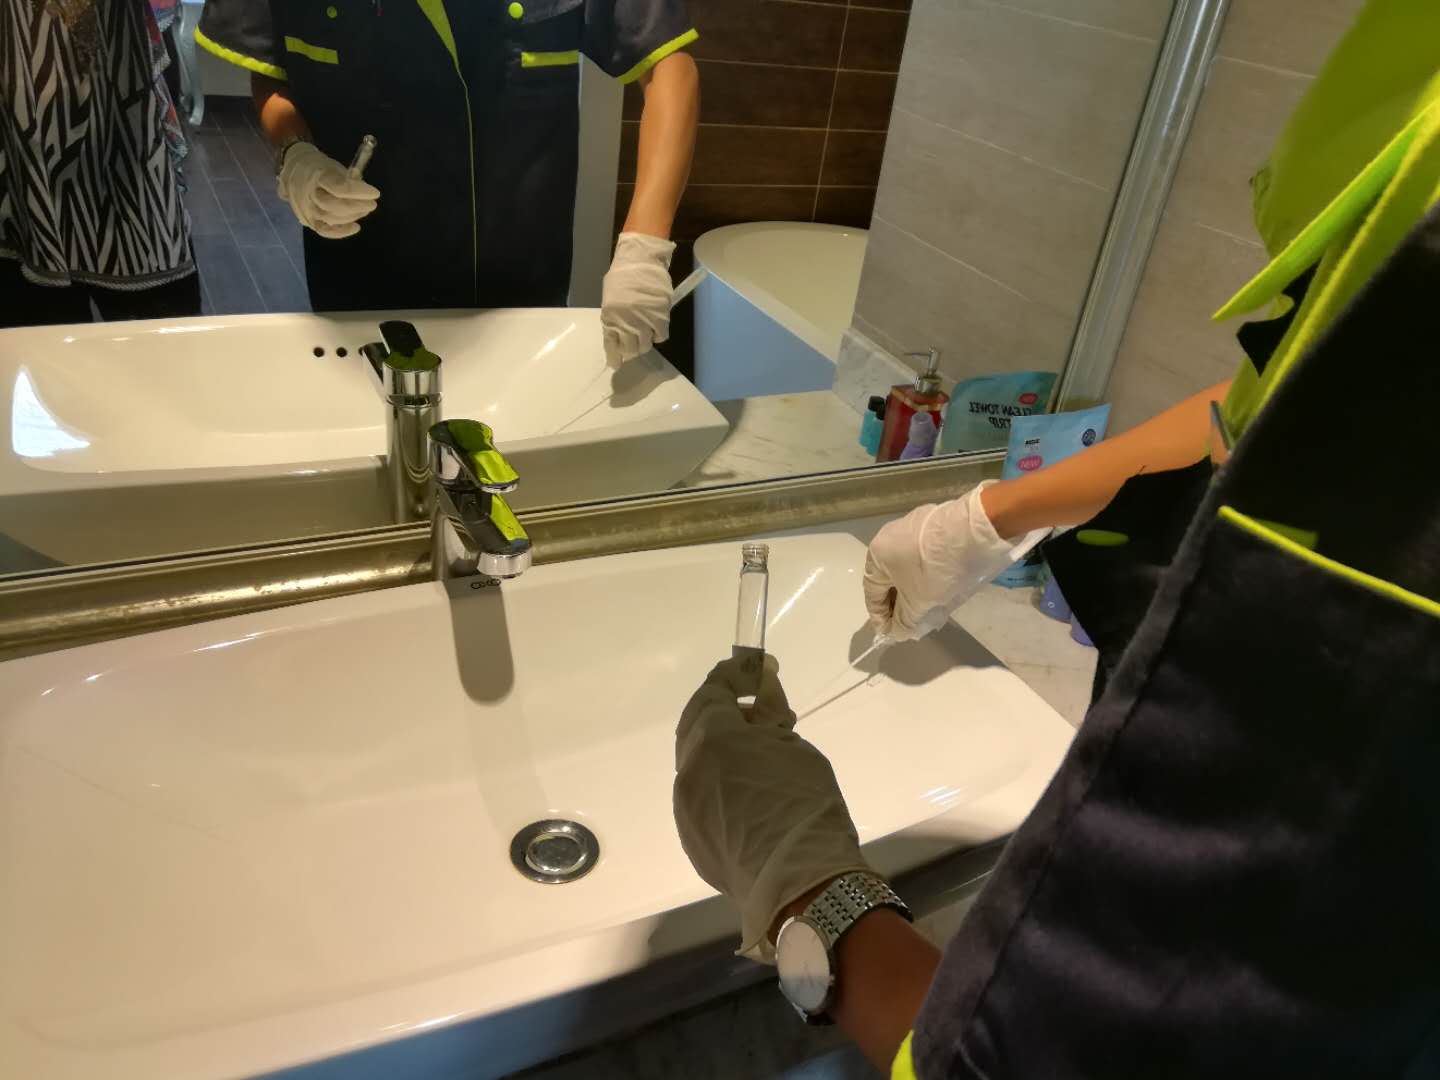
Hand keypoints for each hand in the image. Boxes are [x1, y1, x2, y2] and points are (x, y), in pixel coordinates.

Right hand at [277, 142, 379, 239]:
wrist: (293, 170)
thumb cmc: (319, 168)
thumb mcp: (333, 166)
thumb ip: (349, 178)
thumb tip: (364, 190)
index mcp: (316, 175)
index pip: (338, 187)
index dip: (359, 192)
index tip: (375, 193)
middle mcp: (308, 193)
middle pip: (334, 206)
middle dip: (358, 206)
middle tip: (372, 204)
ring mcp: (306, 209)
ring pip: (331, 218)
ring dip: (352, 216)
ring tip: (364, 210)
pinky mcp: (308, 220)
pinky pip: (325, 231)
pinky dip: (342, 232)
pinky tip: (355, 227)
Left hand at [601, 232, 674, 366]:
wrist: (641, 259)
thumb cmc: (624, 276)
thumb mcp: (611, 298)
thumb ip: (613, 317)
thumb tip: (618, 337)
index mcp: (610, 316)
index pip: (611, 345)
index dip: (614, 357)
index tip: (616, 364)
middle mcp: (625, 321)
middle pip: (630, 349)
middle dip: (632, 350)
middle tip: (635, 344)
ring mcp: (643, 320)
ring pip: (646, 345)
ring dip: (645, 342)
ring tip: (646, 333)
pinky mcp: (660, 316)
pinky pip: (661, 336)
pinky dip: (658, 335)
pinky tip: (656, 327)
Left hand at [674, 653, 870, 962]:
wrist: (798, 880)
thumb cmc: (802, 803)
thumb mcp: (793, 747)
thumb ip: (768, 716)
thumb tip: (760, 694)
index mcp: (711, 739)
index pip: (715, 690)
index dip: (737, 674)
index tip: (760, 669)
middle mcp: (688, 769)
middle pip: (697, 724)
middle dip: (723, 710)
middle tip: (757, 710)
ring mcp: (685, 806)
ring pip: (697, 763)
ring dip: (721, 749)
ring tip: (757, 753)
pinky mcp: (692, 838)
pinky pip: (701, 796)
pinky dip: (719, 783)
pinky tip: (748, 792)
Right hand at [863, 481, 1048, 640]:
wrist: (974, 532)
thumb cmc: (935, 569)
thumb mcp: (918, 603)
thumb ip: (904, 622)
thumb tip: (898, 632)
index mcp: (877, 554)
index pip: (872, 593)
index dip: (880, 618)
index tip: (891, 635)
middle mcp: (890, 537)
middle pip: (890, 579)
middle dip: (900, 604)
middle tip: (911, 623)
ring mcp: (913, 527)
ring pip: (909, 568)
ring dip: (916, 590)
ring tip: (929, 608)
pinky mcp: (935, 524)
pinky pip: (925, 557)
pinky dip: (929, 575)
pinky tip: (943, 586)